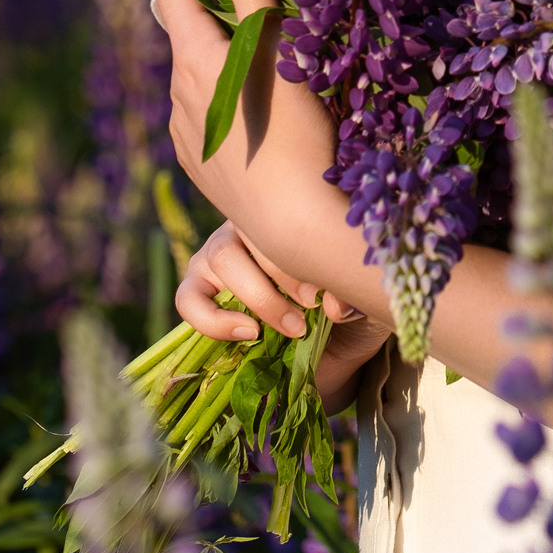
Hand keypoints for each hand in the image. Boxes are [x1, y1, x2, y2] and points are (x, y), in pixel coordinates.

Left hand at [152, 0, 334, 188]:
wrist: (293, 223)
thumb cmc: (293, 132)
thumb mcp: (280, 54)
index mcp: (193, 58)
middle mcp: (176, 93)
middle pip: (184, 27)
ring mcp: (182, 131)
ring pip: (194, 72)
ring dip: (219, 51)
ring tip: (267, 54)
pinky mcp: (195, 162)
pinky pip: (200, 112)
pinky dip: (221, 92)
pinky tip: (259, 109)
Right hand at [177, 222, 391, 414]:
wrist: (334, 344)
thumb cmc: (348, 305)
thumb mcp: (363, 299)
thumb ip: (354, 294)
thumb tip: (335, 304)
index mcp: (293, 208)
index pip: (288, 209)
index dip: (304, 251)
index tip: (324, 292)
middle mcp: (250, 223)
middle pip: (253, 231)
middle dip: (284, 273)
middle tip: (312, 308)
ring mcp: (219, 251)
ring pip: (221, 258)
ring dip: (258, 296)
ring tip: (291, 327)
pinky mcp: (199, 287)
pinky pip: (188, 298)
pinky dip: (212, 319)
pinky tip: (248, 333)